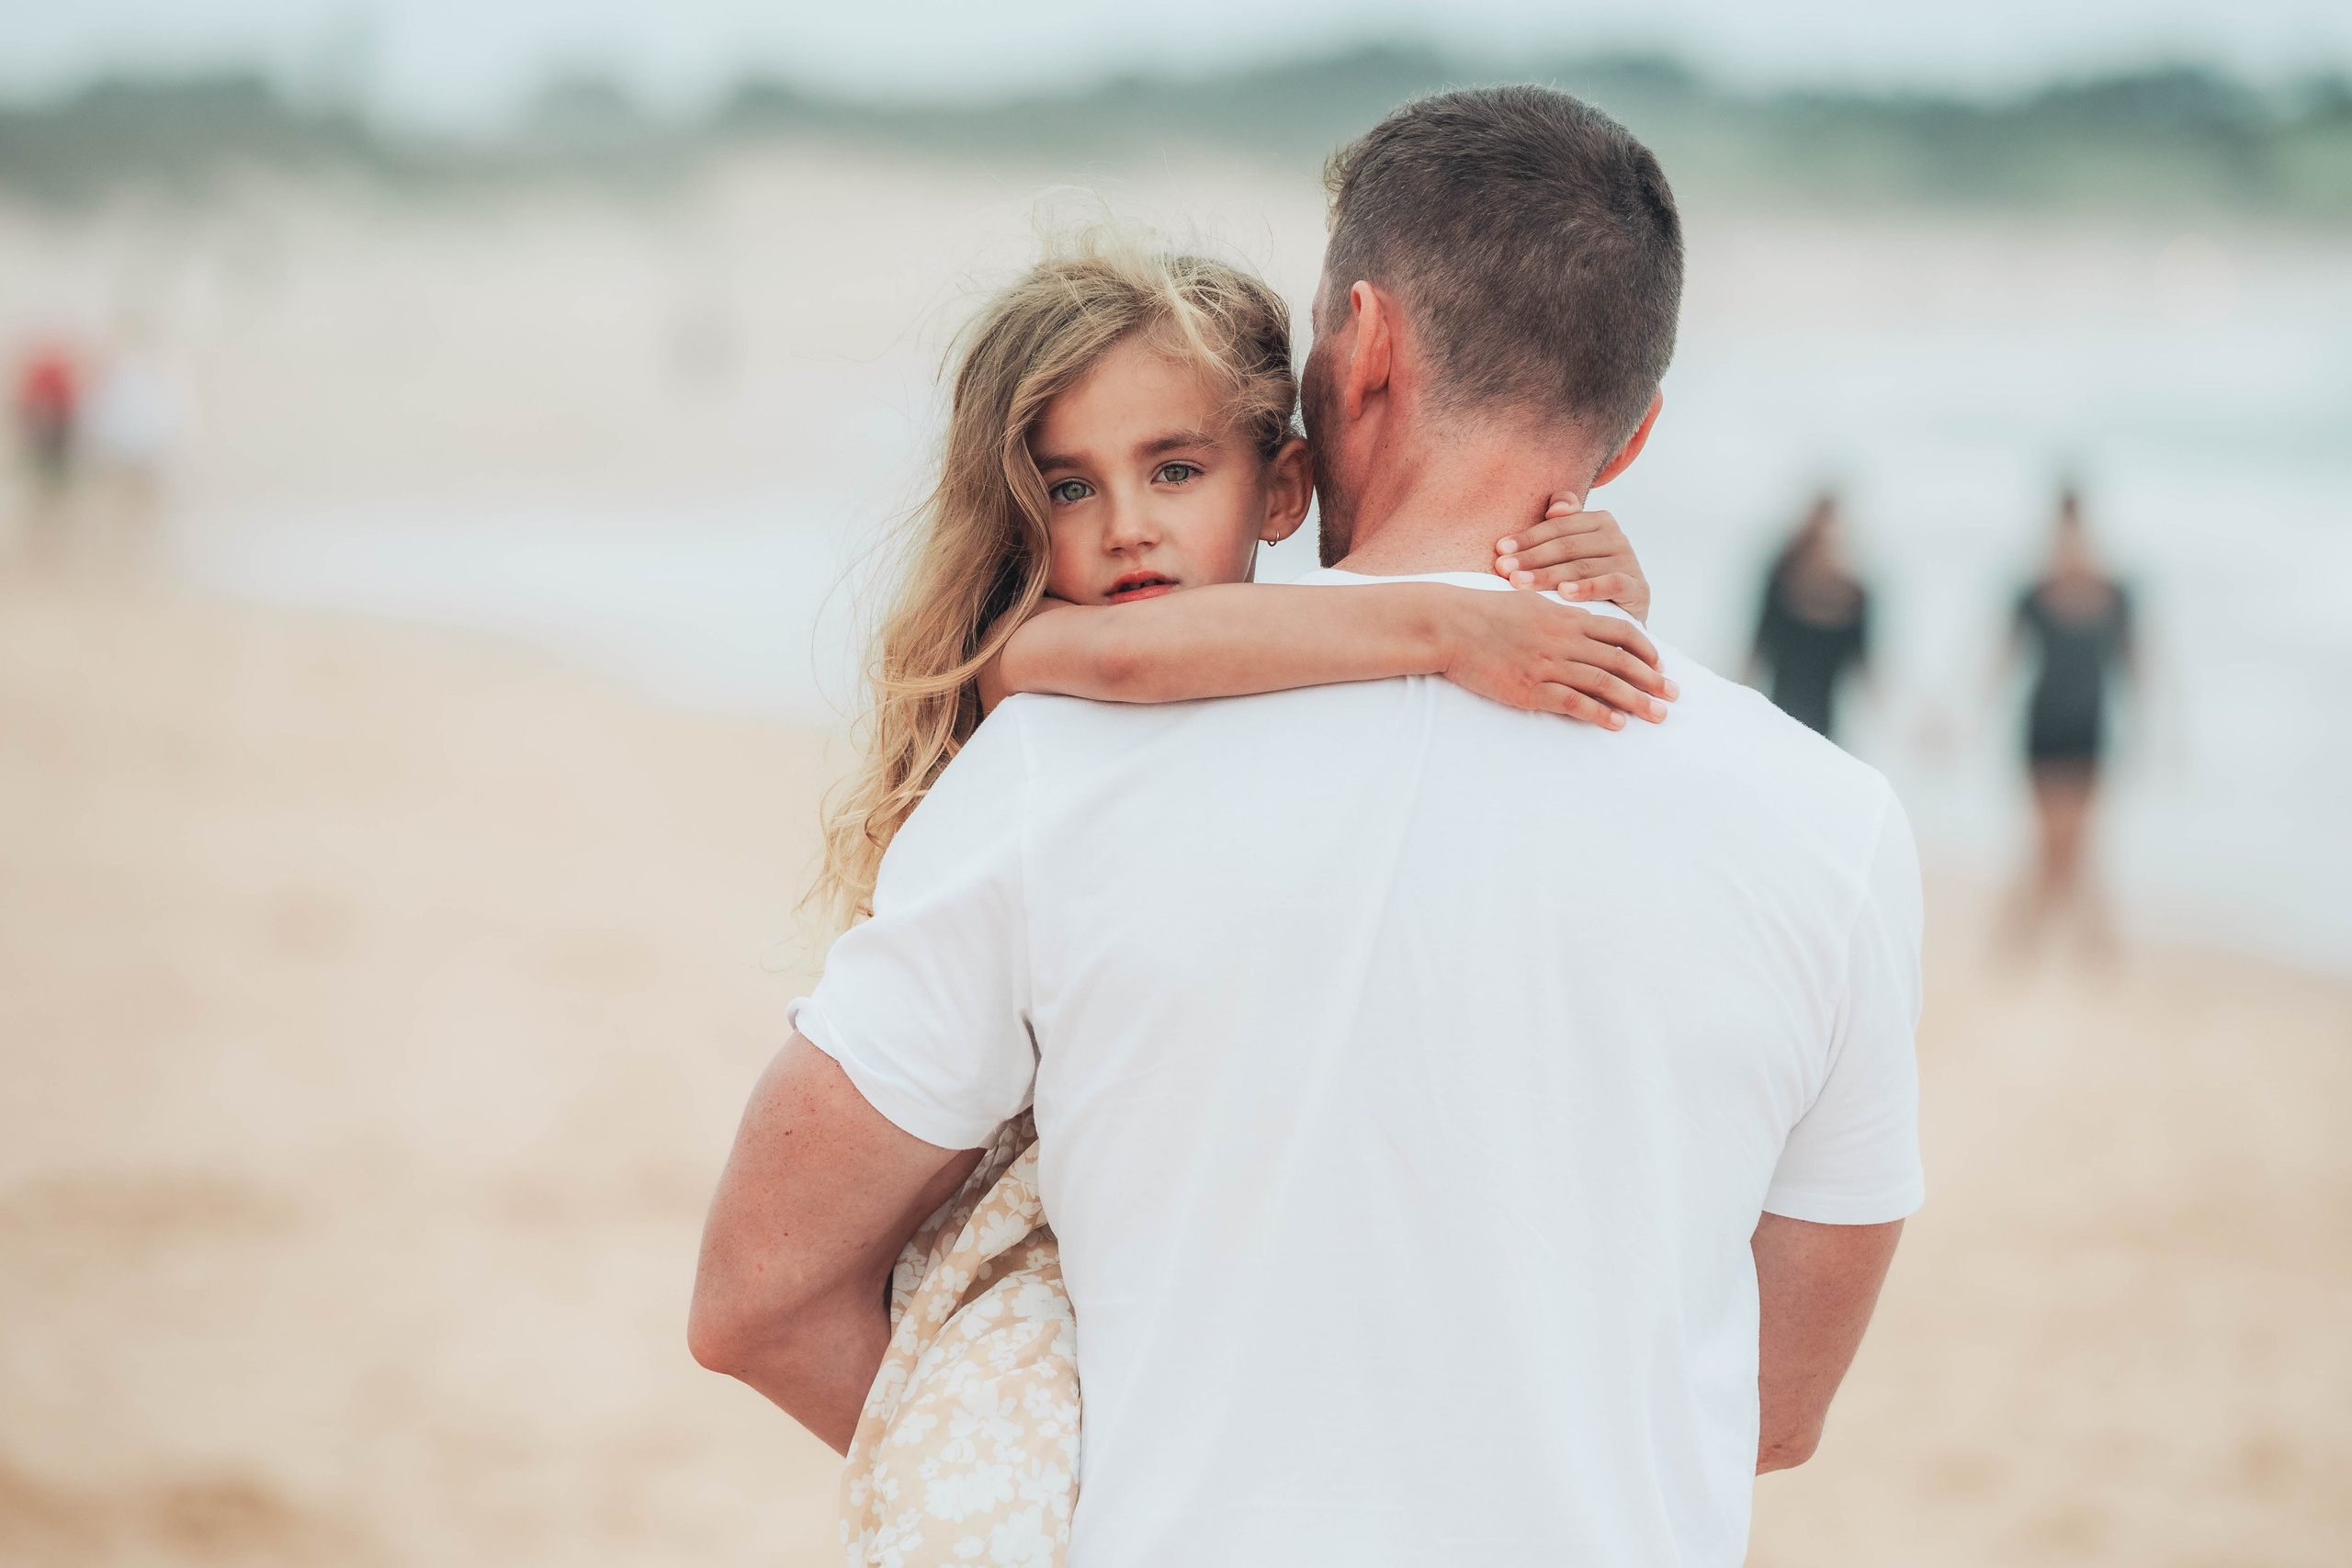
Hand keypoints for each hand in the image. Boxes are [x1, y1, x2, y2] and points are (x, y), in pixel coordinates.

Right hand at [1442, 590, 1675, 727]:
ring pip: (1604, 683)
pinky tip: (1616, 724)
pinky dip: (1598, 713)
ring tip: (1657, 715)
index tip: (1660, 666)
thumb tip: (1579, 625)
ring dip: (1635, 701)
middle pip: (1620, 661)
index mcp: (1565, 616)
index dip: (1645, 650)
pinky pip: (1573, 703)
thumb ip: (1558, 616)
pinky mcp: (1530, 688)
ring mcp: (1548, 664)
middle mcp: (1563, 639)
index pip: (1619, 631)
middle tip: (1674, 696)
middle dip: (1652, 681)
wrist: (1448, 626)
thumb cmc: (1482, 613)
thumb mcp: (1528, 603)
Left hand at [1495, 494, 1650, 622]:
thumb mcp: (1570, 549)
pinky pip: (1612, 584)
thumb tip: (1554, 508)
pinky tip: (1564, 593)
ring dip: (1548, 575)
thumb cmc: (1584, 578)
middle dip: (1532, 558)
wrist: (1619, 614)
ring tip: (1520, 584)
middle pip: (1567, 546)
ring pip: (1583, 566)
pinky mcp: (1638, 589)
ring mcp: (1629, 562)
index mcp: (1600, 520)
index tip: (1500, 550)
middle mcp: (1617, 538)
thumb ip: (1561, 522)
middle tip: (1503, 570)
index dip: (1528, 537)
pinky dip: (1588, 588)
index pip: (1558, 527)